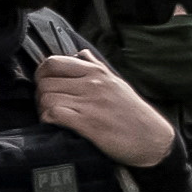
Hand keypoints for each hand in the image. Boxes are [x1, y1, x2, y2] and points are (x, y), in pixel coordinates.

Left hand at [26, 38, 178, 171]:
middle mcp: (92, 84)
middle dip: (39, 94)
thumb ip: (96, 67)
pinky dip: (48, 120)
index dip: (41, 74)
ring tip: (51, 116)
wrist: (152, 139)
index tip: (44, 85)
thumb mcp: (116, 82)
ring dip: (43, 109)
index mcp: (96, 72)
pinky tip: (54, 124)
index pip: (53, 62)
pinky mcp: (88, 123)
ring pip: (47, 97)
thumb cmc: (133, 113)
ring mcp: (90, 103)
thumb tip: (81, 52)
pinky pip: (54, 115)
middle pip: (45, 81)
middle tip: (46, 105)